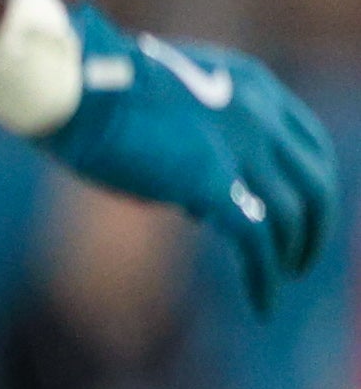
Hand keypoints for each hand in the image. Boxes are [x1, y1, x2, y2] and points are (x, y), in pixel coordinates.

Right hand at [42, 3, 338, 315]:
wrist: (73, 83)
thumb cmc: (95, 91)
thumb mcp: (170, 106)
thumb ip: (199, 146)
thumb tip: (199, 206)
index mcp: (254, 85)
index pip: (308, 142)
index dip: (312, 182)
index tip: (301, 211)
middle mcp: (261, 115)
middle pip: (316, 181)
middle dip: (316, 225)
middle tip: (301, 254)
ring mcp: (241, 148)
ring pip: (293, 215)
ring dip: (294, 253)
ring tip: (282, 279)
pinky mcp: (212, 184)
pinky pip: (257, 242)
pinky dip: (265, 278)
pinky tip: (262, 305)